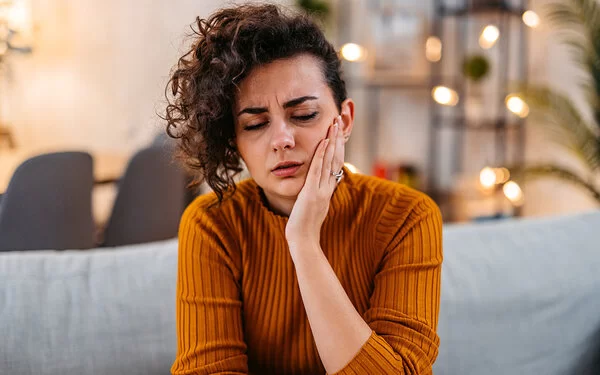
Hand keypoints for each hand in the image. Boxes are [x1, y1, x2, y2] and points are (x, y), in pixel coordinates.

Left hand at [285, 115, 344, 252]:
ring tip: (333, 124)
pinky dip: (321, 156)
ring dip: (331, 141)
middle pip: (336, 158)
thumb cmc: (305, 227)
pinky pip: (317, 171)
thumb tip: (317, 187)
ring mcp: (321, 190)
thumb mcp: (314, 207)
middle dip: (337, 138)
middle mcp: (327, 187)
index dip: (337, 146)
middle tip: (338, 120)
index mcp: (328, 189)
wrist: (303, 241)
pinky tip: (323, 142)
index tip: (337, 131)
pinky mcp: (311, 193)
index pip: (335, 163)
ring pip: (329, 161)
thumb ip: (316, 195)